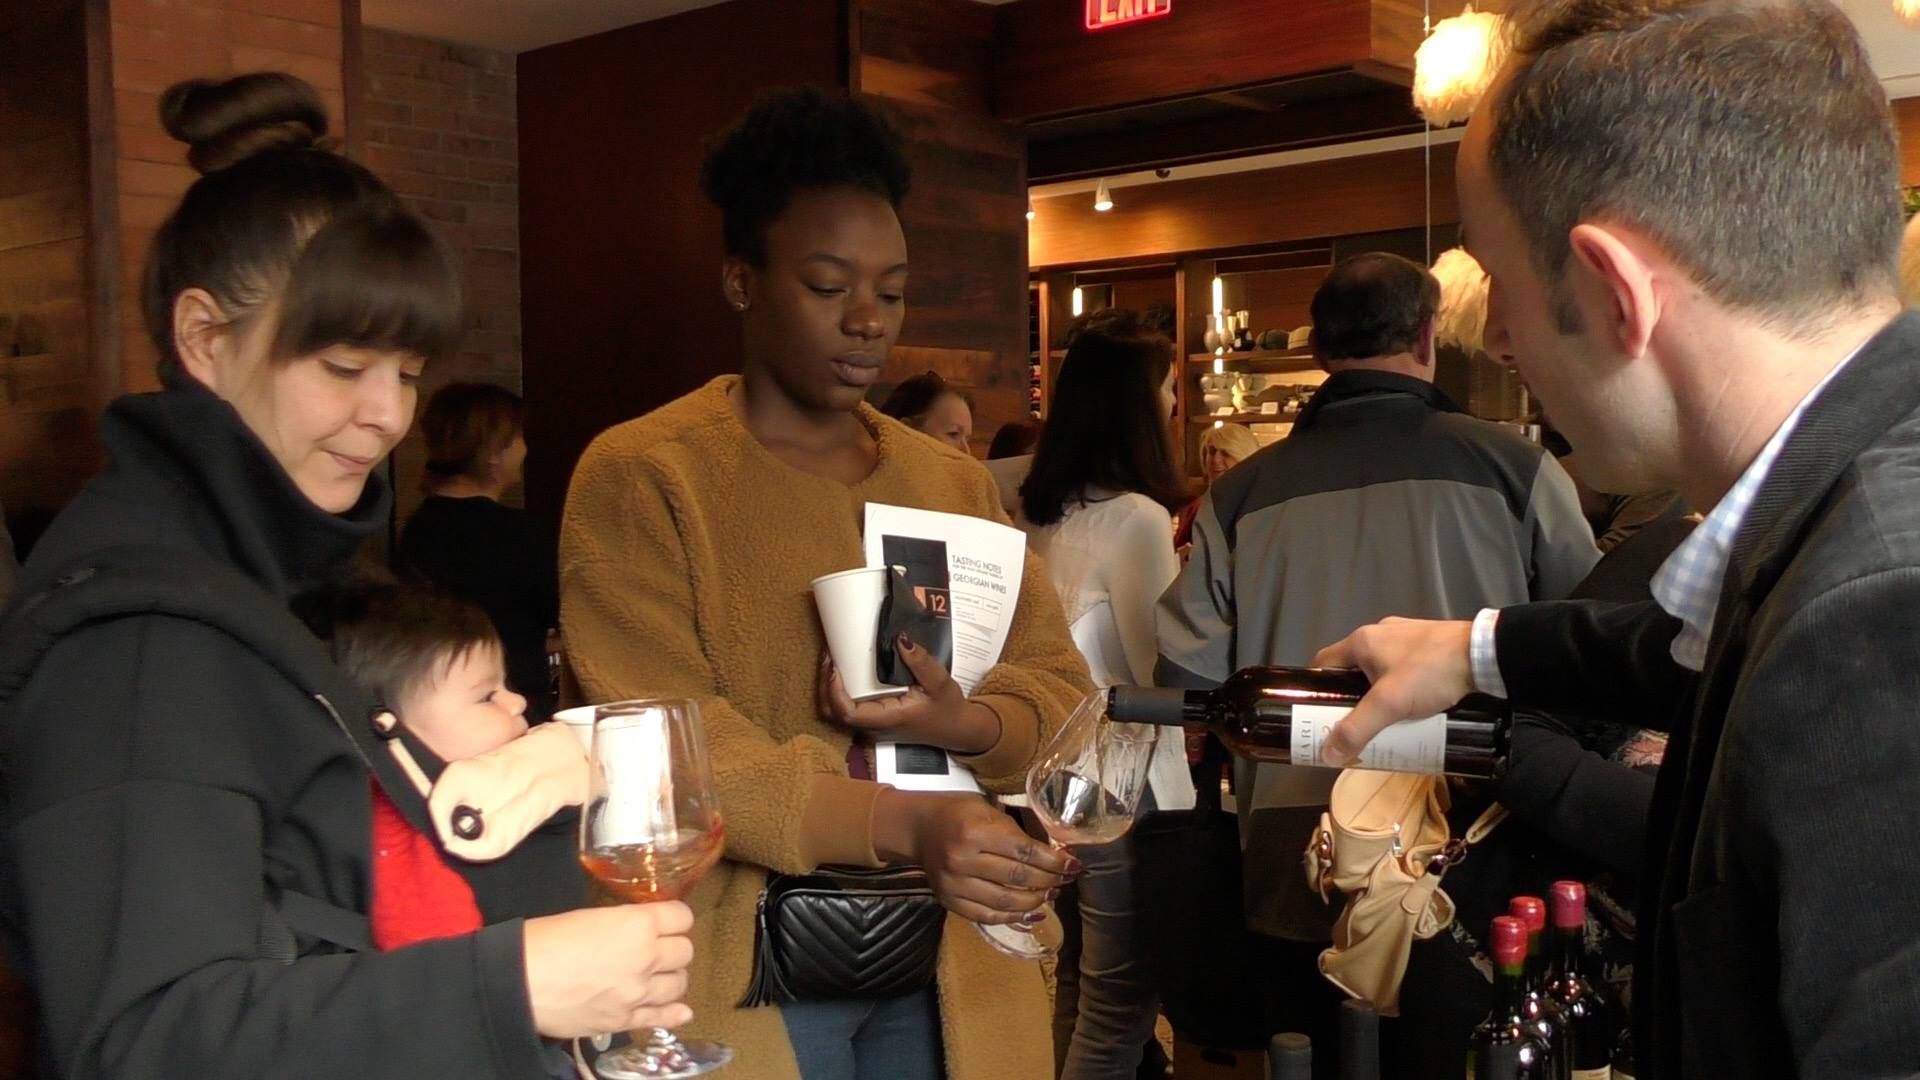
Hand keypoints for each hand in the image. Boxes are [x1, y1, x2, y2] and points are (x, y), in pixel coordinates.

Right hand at [523, 902, 694, 1037]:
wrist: (519, 981)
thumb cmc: (546, 940)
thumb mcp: (590, 916)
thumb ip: (623, 923)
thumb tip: (636, 930)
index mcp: (638, 924)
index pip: (681, 916)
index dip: (675, 917)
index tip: (668, 920)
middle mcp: (647, 957)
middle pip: (685, 951)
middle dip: (674, 947)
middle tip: (659, 948)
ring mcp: (638, 993)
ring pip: (679, 984)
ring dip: (672, 978)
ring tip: (660, 976)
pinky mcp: (624, 1020)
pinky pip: (662, 1018)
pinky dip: (674, 1014)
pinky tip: (681, 1011)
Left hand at [817, 639, 998, 752]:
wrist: (955, 729)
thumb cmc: (947, 708)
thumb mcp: (940, 683)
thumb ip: (921, 662)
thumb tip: (900, 639)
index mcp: (888, 719)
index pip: (848, 713)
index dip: (834, 691)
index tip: (834, 666)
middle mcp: (874, 728)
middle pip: (833, 714)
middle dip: (824, 686)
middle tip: (828, 656)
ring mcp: (870, 728)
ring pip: (834, 714)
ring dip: (826, 689)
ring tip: (830, 661)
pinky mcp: (872, 723)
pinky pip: (844, 711)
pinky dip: (835, 693)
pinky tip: (840, 673)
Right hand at [880, 791, 1073, 925]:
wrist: (918, 828)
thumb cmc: (957, 813)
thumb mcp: (986, 809)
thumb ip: (1016, 831)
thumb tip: (1053, 854)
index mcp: (974, 831)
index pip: (1024, 851)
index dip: (1053, 861)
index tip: (1073, 865)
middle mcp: (962, 860)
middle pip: (1017, 877)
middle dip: (1049, 880)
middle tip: (1065, 879)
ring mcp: (954, 885)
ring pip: (1005, 902)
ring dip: (1035, 900)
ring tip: (1051, 893)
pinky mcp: (949, 902)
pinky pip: (987, 916)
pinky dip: (1013, 918)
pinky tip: (1032, 913)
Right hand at [1310, 617, 1475, 766]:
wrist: (1484, 655)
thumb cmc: (1430, 673)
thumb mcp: (1389, 705)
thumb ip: (1357, 730)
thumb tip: (1327, 753)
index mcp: (1361, 641)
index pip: (1323, 663)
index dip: (1315, 688)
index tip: (1316, 713)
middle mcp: (1379, 633)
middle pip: (1351, 668)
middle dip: (1348, 696)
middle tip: (1351, 724)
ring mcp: (1406, 636)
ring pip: (1378, 668)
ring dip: (1375, 692)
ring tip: (1382, 719)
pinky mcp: (1428, 643)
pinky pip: (1402, 666)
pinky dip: (1399, 685)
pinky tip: (1410, 705)